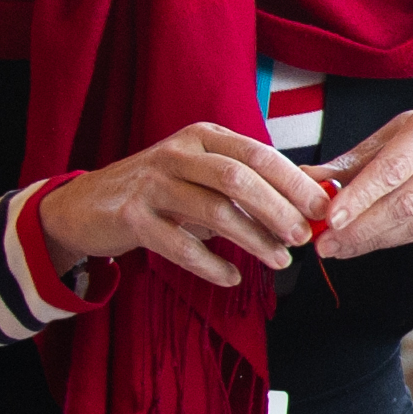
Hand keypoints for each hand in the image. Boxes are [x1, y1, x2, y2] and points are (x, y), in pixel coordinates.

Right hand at [35, 122, 326, 288]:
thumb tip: (312, 201)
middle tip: (304, 237)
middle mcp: (178, 153)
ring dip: (253, 239)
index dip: (294, 181)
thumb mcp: (203, 176)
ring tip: (279, 261)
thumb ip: (249, 185)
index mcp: (203, 136)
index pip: (258, 153)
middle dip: (278, 209)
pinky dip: (211, 265)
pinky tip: (232, 278)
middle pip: (239, 178)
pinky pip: (179, 245)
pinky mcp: (132, 217)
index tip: (324, 207)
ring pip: (213, 211)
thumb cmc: (162, 191)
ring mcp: (152, 183)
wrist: (88, 205)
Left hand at [312, 105, 412, 260]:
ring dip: (374, 239)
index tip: (330, 218)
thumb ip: (350, 163)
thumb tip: (306, 180)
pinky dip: (394, 240)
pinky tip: (369, 243)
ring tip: (340, 247)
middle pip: (406, 202)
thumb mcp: (388, 138)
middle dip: (361, 227)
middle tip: (327, 243)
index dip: (361, 196)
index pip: (394, 168)